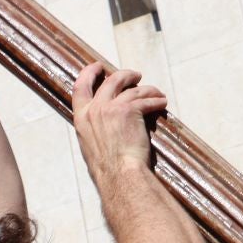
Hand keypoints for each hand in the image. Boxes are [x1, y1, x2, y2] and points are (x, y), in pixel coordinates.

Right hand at [72, 62, 167, 193]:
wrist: (119, 175)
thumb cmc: (108, 169)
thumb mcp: (91, 146)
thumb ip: (94, 129)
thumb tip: (103, 124)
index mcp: (81, 118)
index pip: (80, 87)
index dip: (89, 73)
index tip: (98, 67)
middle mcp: (94, 109)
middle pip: (110, 81)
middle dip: (125, 75)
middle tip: (135, 76)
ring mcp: (110, 107)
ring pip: (132, 88)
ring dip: (146, 88)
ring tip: (156, 92)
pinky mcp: (129, 110)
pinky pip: (146, 99)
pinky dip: (156, 100)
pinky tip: (162, 103)